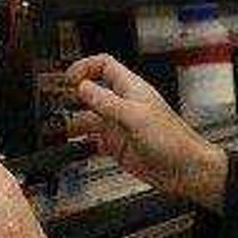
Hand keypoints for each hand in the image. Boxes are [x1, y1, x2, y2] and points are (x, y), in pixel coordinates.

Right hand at [62, 55, 228, 211]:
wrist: (185, 171)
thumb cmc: (172, 140)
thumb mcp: (135, 116)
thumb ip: (106, 102)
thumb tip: (82, 87)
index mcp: (130, 89)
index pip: (104, 65)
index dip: (85, 67)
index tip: (69, 80)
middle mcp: (122, 105)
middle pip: (91, 91)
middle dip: (72, 95)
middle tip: (53, 102)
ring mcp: (119, 126)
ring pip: (88, 118)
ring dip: (72, 121)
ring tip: (56, 128)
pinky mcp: (117, 146)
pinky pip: (93, 140)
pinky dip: (81, 142)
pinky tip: (73, 145)